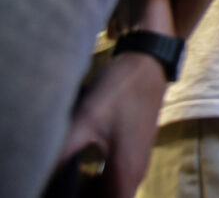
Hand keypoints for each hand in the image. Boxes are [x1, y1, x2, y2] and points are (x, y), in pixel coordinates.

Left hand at [57, 53, 167, 197]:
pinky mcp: (134, 152)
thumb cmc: (121, 90)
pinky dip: (97, 180)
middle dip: (84, 196)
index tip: (65, 191)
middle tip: (62, 181)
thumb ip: (62, 153)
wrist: (148, 64)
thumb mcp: (85, 120)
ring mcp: (137, 163)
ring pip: (111, 191)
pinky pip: (114, 179)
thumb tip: (40, 173)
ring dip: (90, 191)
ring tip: (68, 174)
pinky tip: (81, 165)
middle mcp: (135, 173)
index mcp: (126, 173)